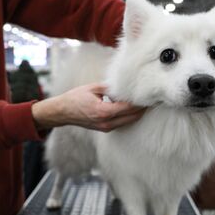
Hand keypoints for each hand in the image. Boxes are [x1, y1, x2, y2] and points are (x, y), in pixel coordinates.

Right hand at [31, 83, 145, 131]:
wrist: (62, 112)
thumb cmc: (75, 98)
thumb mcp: (93, 88)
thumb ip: (111, 88)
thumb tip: (125, 86)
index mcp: (103, 111)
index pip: (128, 107)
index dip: (140, 102)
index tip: (148, 95)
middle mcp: (106, 122)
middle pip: (132, 117)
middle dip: (142, 109)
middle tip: (151, 99)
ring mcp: (106, 128)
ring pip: (128, 121)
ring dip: (137, 113)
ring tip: (145, 103)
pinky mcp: (105, 129)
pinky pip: (121, 123)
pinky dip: (128, 116)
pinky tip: (132, 108)